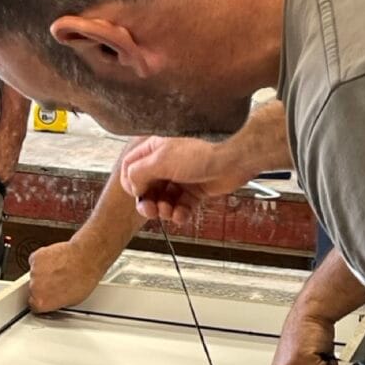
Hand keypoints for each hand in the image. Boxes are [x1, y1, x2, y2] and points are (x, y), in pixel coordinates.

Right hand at [28, 237, 104, 312]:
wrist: (86, 258)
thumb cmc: (83, 278)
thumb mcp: (74, 301)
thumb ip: (58, 302)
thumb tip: (57, 300)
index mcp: (42, 302)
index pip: (34, 307)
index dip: (42, 302)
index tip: (46, 299)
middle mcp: (35, 288)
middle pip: (33, 290)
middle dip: (43, 288)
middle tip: (57, 284)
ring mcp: (34, 272)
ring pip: (35, 274)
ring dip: (43, 274)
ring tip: (59, 271)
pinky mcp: (36, 257)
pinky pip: (36, 261)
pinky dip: (43, 261)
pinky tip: (56, 262)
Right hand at [120, 135, 260, 224]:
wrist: (233, 157)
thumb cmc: (201, 150)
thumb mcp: (161, 160)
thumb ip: (139, 172)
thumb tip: (132, 187)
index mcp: (155, 149)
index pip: (131, 168)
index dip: (131, 184)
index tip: (137, 195)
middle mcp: (166, 162)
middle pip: (147, 187)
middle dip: (148, 202)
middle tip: (152, 211)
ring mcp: (181, 177)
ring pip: (163, 200)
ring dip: (164, 210)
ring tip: (169, 211)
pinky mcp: (196, 189)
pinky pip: (181, 206)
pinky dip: (180, 214)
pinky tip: (181, 215)